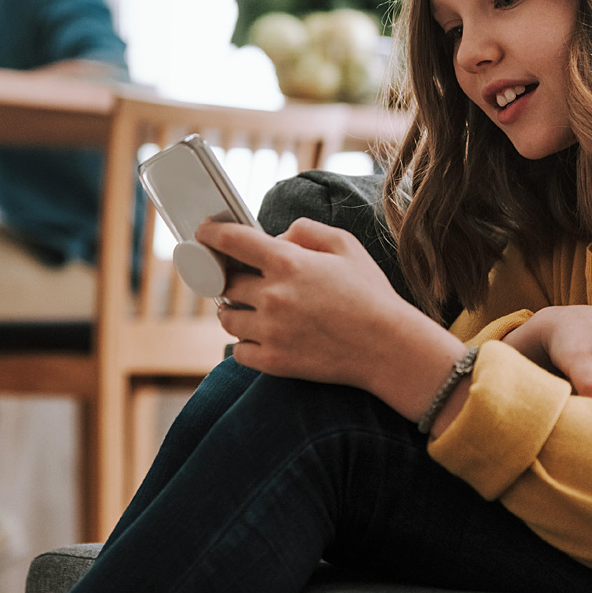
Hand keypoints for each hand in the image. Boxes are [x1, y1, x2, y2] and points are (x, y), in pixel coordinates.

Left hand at [197, 218, 468, 417]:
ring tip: (250, 308)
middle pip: (225, 283)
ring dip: (233, 310)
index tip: (202, 234)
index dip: (211, 235)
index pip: (232, 242)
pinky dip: (244, 343)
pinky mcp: (274, 362)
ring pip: (226, 317)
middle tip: (240, 279)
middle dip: (229, 278)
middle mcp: (273, 296)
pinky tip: (261, 336)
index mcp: (288, 263)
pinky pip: (238, 351)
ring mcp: (271, 332)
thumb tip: (276, 237)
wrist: (389, 348)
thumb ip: (305, 230)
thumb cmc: (370, 294)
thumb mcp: (345, 245)